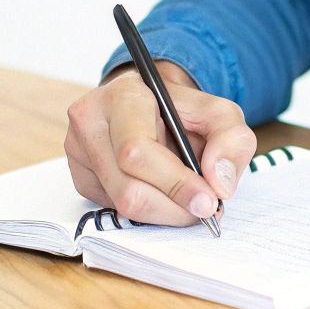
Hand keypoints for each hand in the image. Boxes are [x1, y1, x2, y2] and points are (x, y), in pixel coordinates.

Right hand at [63, 59, 257, 225]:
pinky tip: (163, 194)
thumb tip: (219, 184)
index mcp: (121, 96)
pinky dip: (148, 211)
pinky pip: (114, 209)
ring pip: (121, 205)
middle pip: (128, 188)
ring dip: (164, 213)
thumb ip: (231, 140)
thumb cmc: (183, 110)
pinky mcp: (80, 177)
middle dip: (174, 207)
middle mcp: (90, 121)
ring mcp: (78, 151)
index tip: (208, 201)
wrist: (152, 105)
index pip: (137, 150)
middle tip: (204, 209)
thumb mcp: (219, 113)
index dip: (175, 183)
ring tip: (188, 200)